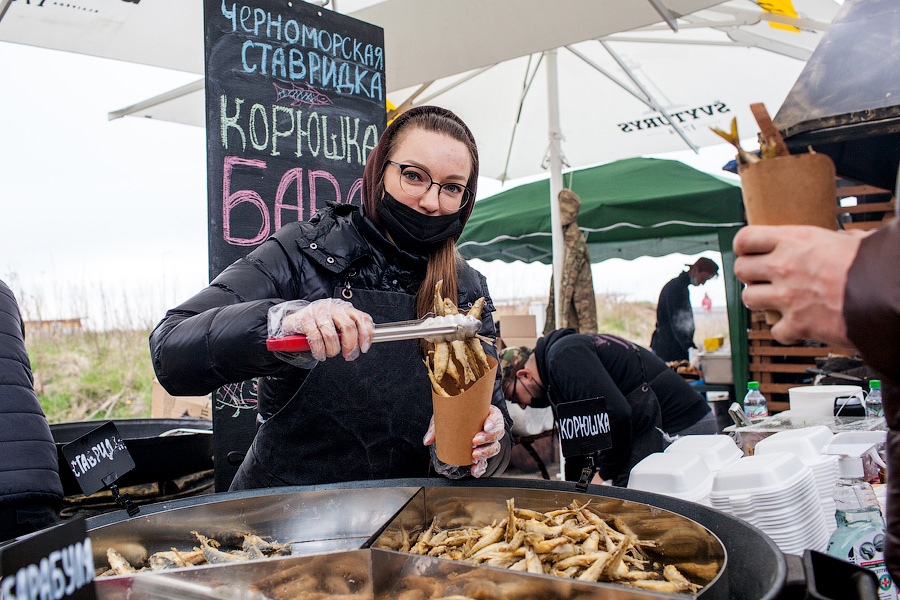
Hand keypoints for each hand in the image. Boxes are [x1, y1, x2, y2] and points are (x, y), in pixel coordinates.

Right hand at [281, 298, 372, 360]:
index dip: (366, 334)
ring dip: (333, 349)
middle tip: (347, 354)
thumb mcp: (336, 325)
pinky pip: (316, 338)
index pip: (362, 318)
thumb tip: (362, 346)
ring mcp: (318, 312)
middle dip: (350, 345)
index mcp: (344, 309)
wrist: (294, 321)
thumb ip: (349, 332)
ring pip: (331, 334)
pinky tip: (320, 354)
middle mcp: (333, 308)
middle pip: (348, 326)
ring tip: (330, 353)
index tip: (364, 347)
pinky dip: (319, 350)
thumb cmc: (318, 325)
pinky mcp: (305, 319)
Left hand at [422, 405, 505, 477]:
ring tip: (474, 455)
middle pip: (497, 434)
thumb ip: (436, 428)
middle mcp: (490, 428)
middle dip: (488, 438)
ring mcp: (488, 442)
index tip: (485, 425)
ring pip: (494, 448)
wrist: (453, 424)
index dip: (493, 421)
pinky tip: (474, 470)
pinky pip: (485, 462)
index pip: (496, 416)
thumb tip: (427, 441)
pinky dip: (480, 467)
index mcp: (485, 414)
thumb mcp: (445, 417)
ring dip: (485, 453)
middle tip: (474, 441)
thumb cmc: (453, 417)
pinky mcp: (482, 454)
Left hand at [733, 225, 866, 345]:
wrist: (889, 296)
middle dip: (748, 274)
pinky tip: (794, 325)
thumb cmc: (876, 265)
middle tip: (761, 276)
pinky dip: (783, 332)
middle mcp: (784, 267)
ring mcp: (787, 298)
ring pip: (748, 299)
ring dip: (759, 300)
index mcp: (795, 241)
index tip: (749, 251)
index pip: (745, 238)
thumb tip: (846, 240)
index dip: (744, 246)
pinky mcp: (797, 325)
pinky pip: (775, 332)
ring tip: (774, 299)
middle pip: (740, 269)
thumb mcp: (854, 239)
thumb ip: (839, 240)